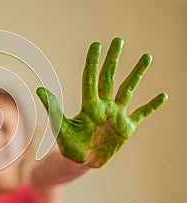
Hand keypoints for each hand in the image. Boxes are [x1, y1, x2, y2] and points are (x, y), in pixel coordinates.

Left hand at [37, 38, 167, 167]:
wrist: (81, 162)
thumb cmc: (69, 145)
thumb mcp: (61, 127)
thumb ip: (54, 108)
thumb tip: (39, 89)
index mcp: (88, 105)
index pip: (91, 79)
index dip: (93, 62)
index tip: (96, 45)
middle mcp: (103, 106)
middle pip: (109, 78)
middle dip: (113, 59)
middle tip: (118, 40)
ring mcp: (117, 116)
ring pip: (128, 90)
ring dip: (137, 74)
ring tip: (147, 57)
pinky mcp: (127, 128)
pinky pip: (142, 114)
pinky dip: (152, 106)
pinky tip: (163, 95)